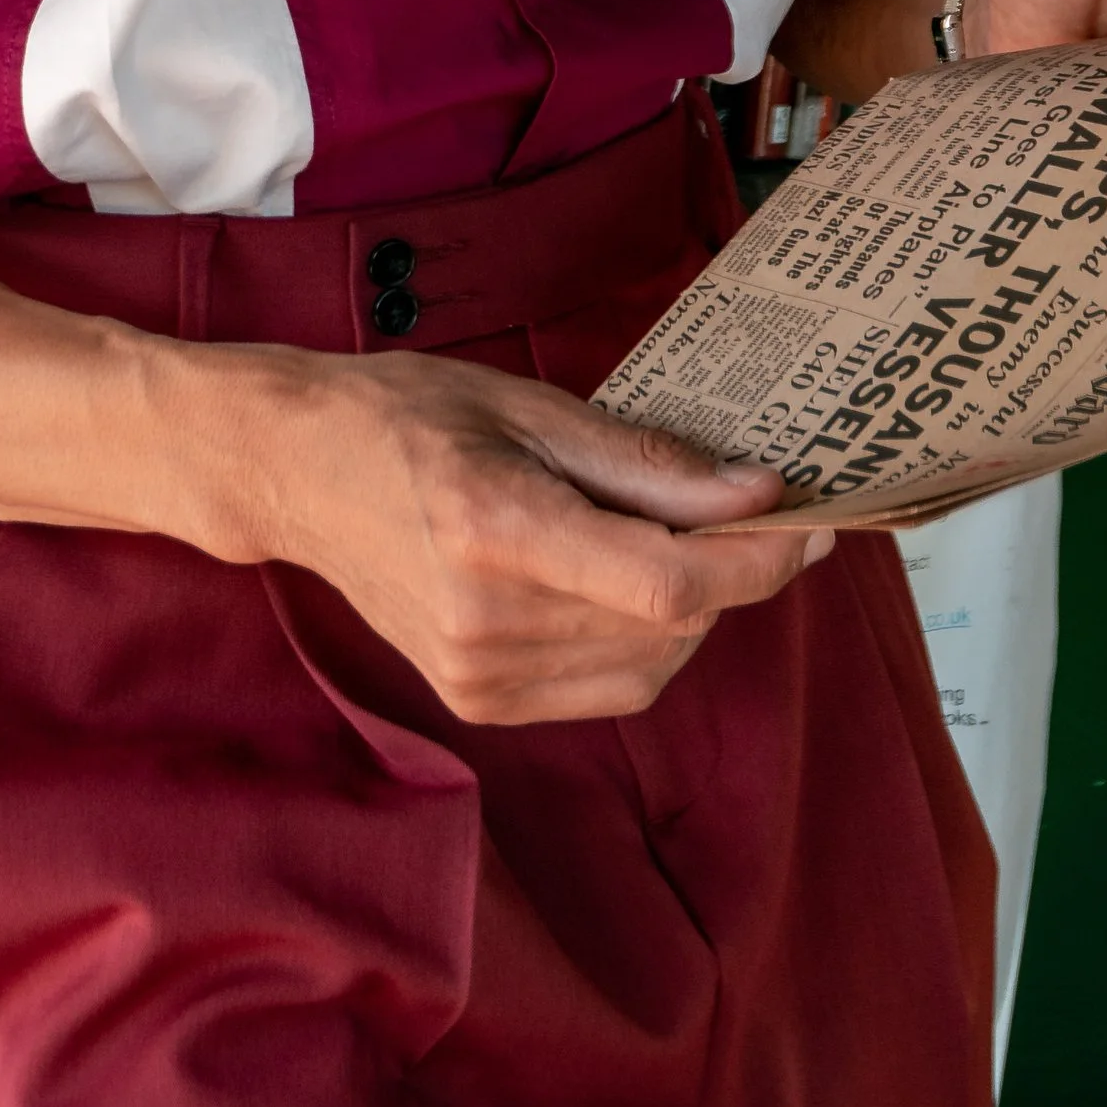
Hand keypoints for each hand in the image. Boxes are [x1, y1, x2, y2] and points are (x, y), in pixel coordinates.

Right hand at [230, 347, 831, 726]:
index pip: (665, 582)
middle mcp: (485, 619)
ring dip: (690, 608)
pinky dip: (642, 640)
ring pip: (652, 666)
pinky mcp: (478, 699)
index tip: (806, 515)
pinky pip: (607, 688)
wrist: (300, 473)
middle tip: (746, 505)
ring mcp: (476, 673)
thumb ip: (645, 461)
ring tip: (668, 534)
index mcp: (495, 528)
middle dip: (733, 569)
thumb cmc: (411, 415)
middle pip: (670, 624)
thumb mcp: (531, 407)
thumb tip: (755, 493)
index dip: (755, 558)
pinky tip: (619, 579)